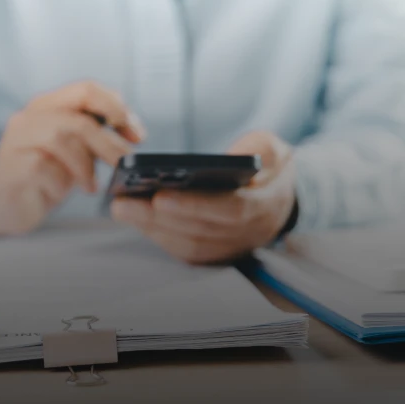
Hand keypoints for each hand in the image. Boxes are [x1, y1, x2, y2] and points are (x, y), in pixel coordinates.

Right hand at [0, 81, 145, 235]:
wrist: (5, 204)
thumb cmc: (43, 176)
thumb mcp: (75, 151)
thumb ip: (95, 136)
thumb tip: (132, 133)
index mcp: (48, 106)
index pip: (86, 90)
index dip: (116, 108)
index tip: (136, 133)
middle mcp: (30, 117)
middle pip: (78, 119)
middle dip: (108, 143)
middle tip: (124, 163)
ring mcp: (17, 141)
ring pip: (61, 138)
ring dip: (85, 165)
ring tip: (91, 185)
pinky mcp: (11, 167)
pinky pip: (44, 168)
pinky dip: (59, 183)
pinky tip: (59, 193)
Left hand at [111, 131, 296, 264]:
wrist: (283, 199)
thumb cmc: (271, 168)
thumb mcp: (273, 149)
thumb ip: (256, 151)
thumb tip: (225, 160)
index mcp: (266, 205)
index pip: (230, 211)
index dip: (195, 206)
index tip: (160, 196)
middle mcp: (250, 234)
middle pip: (199, 232)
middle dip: (157, 218)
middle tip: (122, 203)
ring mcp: (232, 248)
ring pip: (188, 246)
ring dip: (151, 229)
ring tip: (121, 208)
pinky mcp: (216, 254)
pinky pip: (184, 251)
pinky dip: (157, 235)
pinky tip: (134, 218)